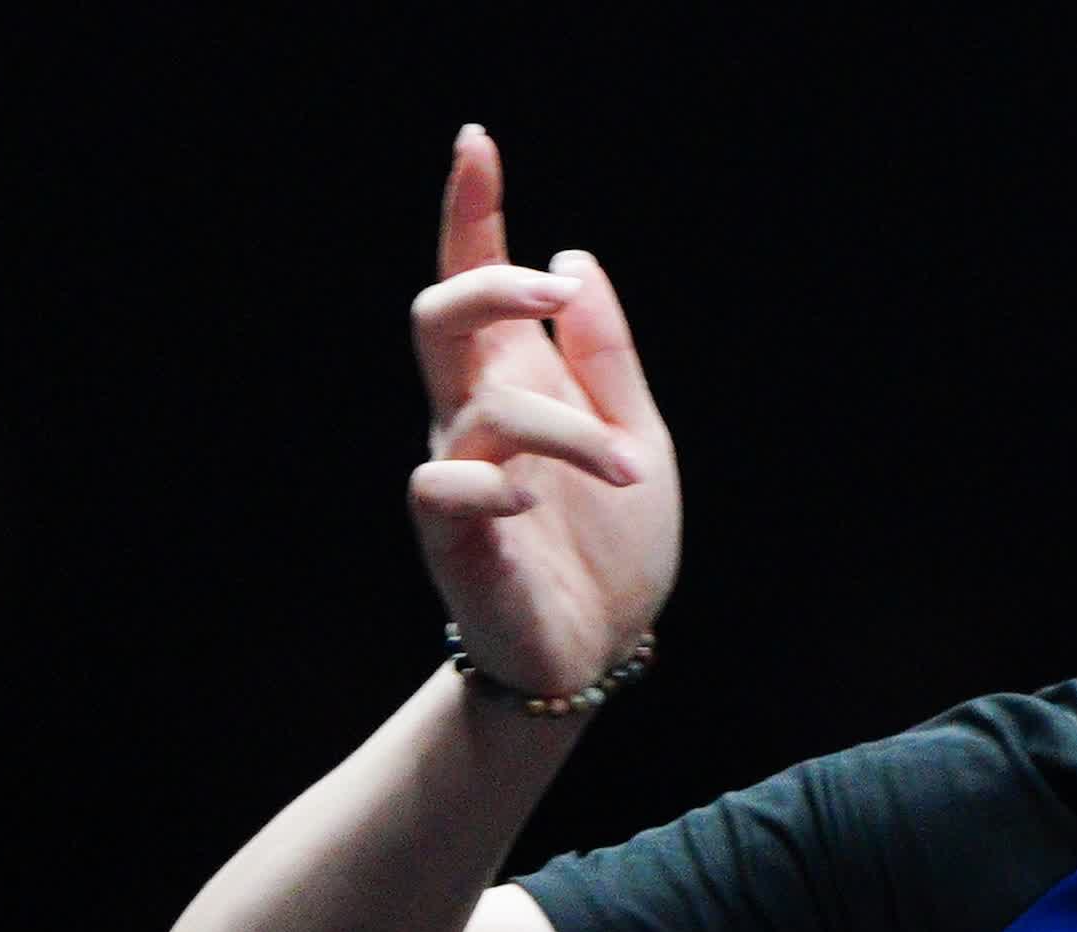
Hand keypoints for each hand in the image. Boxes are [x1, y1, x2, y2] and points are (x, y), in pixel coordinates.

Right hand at [406, 125, 677, 698]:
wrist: (600, 645)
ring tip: (630, 469)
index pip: (475, 278)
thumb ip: (606, 357)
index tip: (478, 142)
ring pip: (482, 406)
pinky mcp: (451, 536)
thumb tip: (576, 260)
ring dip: (570, 431)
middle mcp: (471, 414)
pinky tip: (534, 503)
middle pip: (438, 314)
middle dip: (492, 285)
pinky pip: (445, 485)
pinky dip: (497, 484)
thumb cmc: (612, 541)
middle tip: (557, 294)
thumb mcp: (638, 436)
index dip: (471, 210)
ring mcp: (456, 471)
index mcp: (516, 379)